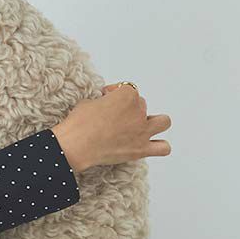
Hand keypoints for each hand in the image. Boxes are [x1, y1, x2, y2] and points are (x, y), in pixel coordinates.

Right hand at [52, 83, 171, 172]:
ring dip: (155, 122)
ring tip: (143, 126)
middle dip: (130, 110)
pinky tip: (151, 145)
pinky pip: (163, 148)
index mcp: (127, 95)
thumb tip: (105, 105)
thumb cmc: (79, 123)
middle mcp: (139, 111)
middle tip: (116, 117)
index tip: (106, 99)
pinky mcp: (141, 149)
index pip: (127, 88)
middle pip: (142, 105)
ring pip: (163, 122)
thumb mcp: (89, 102)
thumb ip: (104, 101)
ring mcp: (142, 131)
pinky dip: (160, 146)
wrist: (77, 145)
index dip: (115, 94)